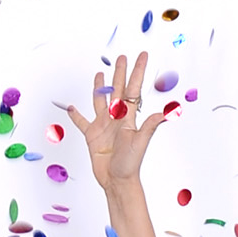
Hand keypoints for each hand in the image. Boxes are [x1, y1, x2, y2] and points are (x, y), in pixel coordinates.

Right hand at [66, 49, 173, 191]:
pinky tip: (72, 108)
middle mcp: (116, 118)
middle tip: (122, 57)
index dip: (138, 71)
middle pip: (117, 89)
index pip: (133, 88)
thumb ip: (149, 126)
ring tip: (100, 75)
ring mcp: (103, 126)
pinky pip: (82, 122)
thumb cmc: (129, 164)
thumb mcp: (140, 142)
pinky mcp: (92, 136)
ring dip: (100, 88)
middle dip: (120, 73)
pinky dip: (76, 115)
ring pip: (100, 101)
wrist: (116, 180)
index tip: (142, 56)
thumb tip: (165, 112)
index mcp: (128, 116)